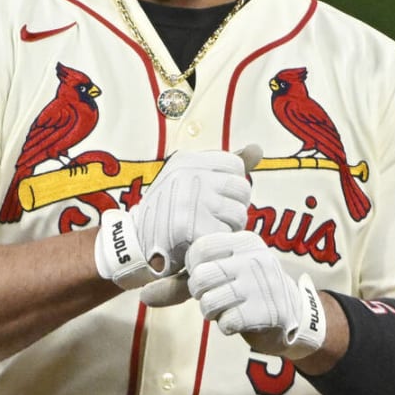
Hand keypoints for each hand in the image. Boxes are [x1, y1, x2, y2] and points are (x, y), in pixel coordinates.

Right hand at [94, 144, 260, 290]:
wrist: (137, 245)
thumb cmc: (170, 211)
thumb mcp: (191, 179)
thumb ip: (225, 166)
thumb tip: (257, 149)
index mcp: (188, 160)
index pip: (235, 165)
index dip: (229, 186)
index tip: (211, 196)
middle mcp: (189, 176)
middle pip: (242, 189)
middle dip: (233, 207)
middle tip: (209, 217)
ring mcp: (191, 202)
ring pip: (239, 214)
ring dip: (228, 227)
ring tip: (204, 228)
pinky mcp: (194, 229)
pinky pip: (228, 233)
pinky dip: (219, 242)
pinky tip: (201, 241)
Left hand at [179, 230, 325, 359]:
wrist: (293, 315)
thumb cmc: (249, 292)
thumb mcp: (220, 278)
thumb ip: (181, 284)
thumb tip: (143, 295)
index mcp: (245, 241)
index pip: (199, 249)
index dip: (194, 269)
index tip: (210, 277)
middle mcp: (256, 258)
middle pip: (200, 277)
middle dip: (201, 294)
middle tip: (217, 296)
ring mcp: (263, 285)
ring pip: (209, 302)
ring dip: (213, 312)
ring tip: (229, 308)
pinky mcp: (267, 312)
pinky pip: (226, 322)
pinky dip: (228, 326)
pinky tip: (242, 320)